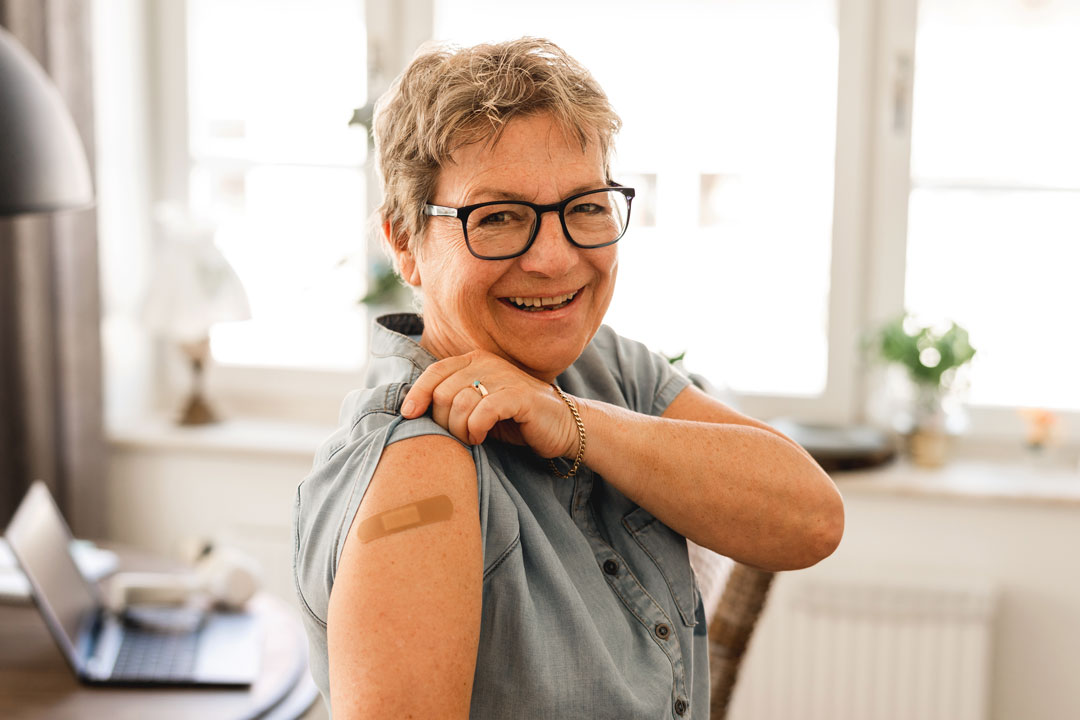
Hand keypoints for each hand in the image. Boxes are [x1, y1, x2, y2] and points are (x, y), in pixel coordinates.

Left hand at [400, 350, 578, 458]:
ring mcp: (504, 377)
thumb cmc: (514, 420)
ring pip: (459, 403)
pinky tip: (481, 437)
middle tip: (459, 435)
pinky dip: (476, 429)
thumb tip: (411, 409)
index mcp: (474, 361)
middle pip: (442, 392)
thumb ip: (451, 401)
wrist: (563, 426)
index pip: (434, 372)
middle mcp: (487, 363)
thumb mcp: (477, 406)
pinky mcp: (520, 397)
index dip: (417, 394)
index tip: (409, 415)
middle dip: (443, 421)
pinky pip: (483, 412)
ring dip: (460, 429)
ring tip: (472, 438)